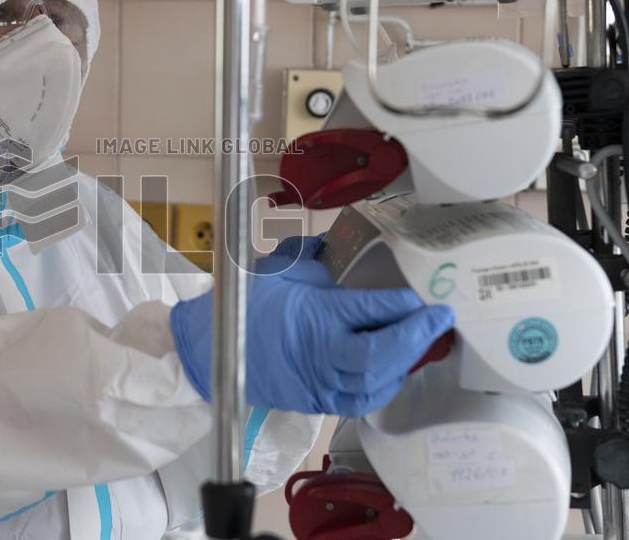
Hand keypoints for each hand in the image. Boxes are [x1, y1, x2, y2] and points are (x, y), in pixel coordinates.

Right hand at [170, 237, 454, 415]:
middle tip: (438, 319)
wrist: (208, 352)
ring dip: (404, 362)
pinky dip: (384, 386)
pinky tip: (395, 370)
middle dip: (415, 337)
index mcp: (313, 317)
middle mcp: (320, 354)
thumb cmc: (242, 309)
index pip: (370, 311)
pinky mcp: (316, 401)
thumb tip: (337, 243)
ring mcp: (319, 383)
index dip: (403, 304)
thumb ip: (312, 257)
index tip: (426, 297)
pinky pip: (360, 401)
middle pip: (380, 354)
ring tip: (421, 341)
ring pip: (375, 382)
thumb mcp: (277, 271)